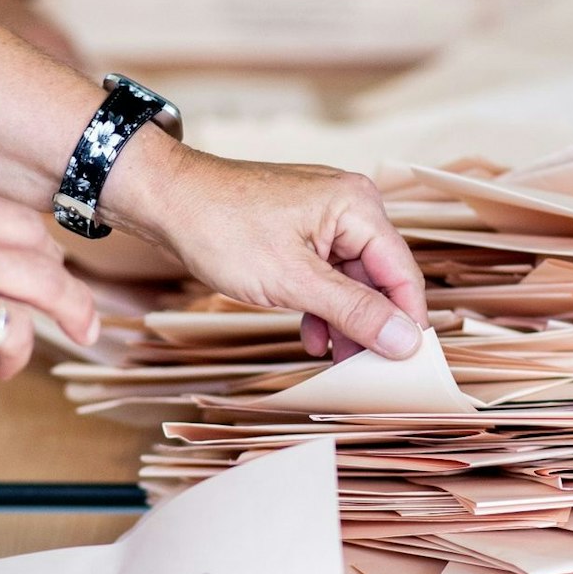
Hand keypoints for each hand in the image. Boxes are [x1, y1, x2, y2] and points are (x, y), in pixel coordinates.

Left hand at [128, 150, 427, 361]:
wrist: (165, 201)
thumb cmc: (222, 228)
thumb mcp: (293, 280)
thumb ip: (353, 310)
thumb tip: (406, 339)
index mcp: (357, 206)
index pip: (402, 272)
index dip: (407, 320)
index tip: (408, 365)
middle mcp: (348, 206)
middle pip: (378, 278)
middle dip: (371, 325)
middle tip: (370, 372)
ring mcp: (322, 218)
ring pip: (350, 281)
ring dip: (344, 321)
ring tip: (339, 364)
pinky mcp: (299, 231)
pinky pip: (324, 274)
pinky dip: (320, 306)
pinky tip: (311, 337)